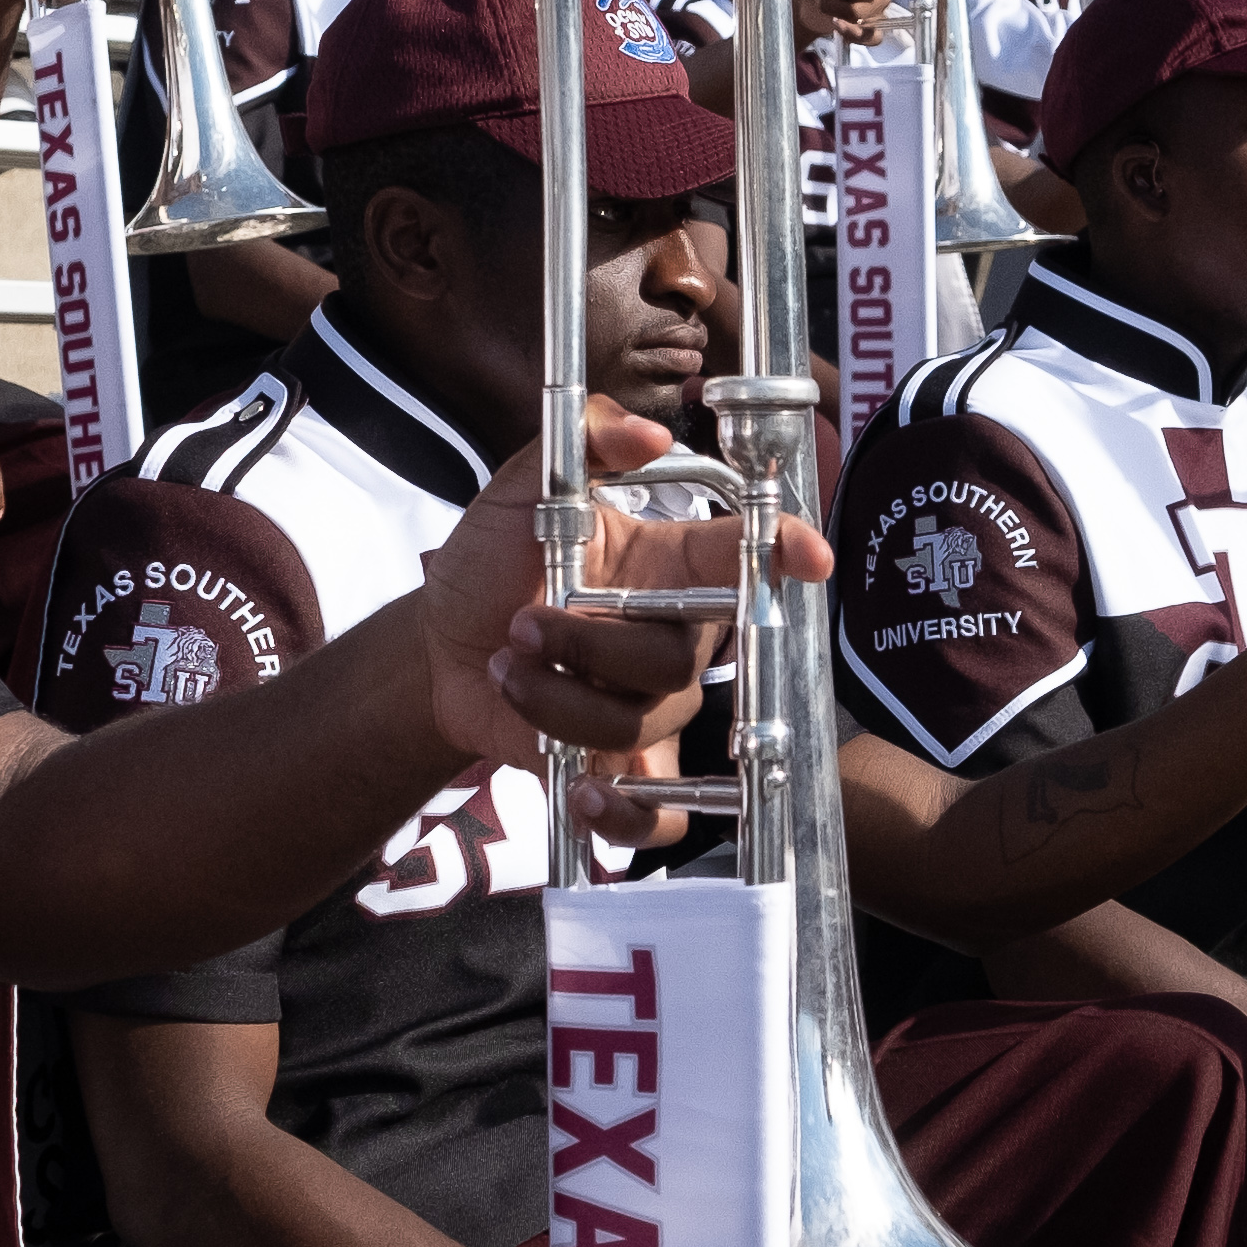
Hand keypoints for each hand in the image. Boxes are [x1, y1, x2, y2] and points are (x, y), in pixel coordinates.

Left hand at [411, 404, 822, 829]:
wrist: (436, 648)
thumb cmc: (490, 564)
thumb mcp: (521, 489)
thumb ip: (581, 443)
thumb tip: (646, 431)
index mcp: (665, 569)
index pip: (741, 558)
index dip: (782, 555)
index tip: (809, 557)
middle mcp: (669, 639)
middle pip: (676, 659)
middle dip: (590, 645)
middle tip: (523, 626)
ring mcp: (649, 708)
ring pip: (641, 720)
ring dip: (557, 699)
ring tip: (507, 669)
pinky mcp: (621, 768)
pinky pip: (659, 816)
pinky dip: (626, 815)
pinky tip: (585, 796)